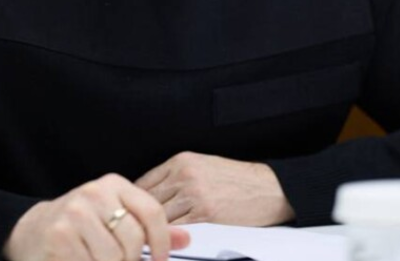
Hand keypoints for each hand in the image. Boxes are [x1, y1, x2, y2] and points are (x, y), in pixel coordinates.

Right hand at [3, 173, 190, 260]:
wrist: (32, 231)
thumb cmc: (80, 226)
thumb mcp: (115, 217)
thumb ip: (149, 228)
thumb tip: (186, 240)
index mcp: (113, 185)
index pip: (152, 212)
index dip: (161, 241)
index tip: (159, 258)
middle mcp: (93, 193)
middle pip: (133, 239)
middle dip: (131, 260)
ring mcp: (74, 214)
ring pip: (114, 257)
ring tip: (98, 259)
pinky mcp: (60, 237)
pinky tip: (82, 260)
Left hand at [134, 151, 294, 225]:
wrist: (269, 187)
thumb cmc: (239, 179)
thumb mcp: (203, 166)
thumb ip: (177, 176)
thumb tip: (154, 192)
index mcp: (182, 160)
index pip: (144, 181)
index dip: (134, 200)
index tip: (130, 211)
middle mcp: (185, 173)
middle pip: (147, 198)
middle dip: (139, 215)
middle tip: (133, 228)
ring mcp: (194, 192)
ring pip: (159, 214)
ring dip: (152, 227)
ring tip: (146, 237)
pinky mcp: (205, 212)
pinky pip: (176, 226)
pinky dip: (168, 235)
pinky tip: (165, 239)